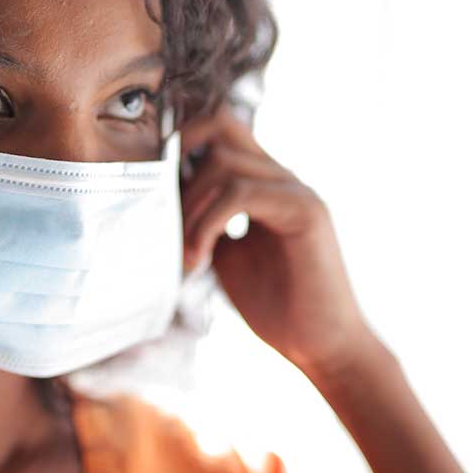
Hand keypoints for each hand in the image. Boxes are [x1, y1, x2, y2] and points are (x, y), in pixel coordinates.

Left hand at [177, 102, 373, 378]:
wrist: (322, 348)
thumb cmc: (275, 307)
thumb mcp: (225, 256)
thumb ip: (204, 223)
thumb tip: (158, 207)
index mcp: (261, 183)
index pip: (217, 130)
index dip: (179, 145)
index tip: (150, 188)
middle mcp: (280, 177)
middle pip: (220, 124)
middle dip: (178, 159)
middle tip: (159, 210)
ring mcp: (296, 189)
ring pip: (224, 162)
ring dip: (189, 207)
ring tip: (184, 254)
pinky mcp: (306, 211)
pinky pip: (241, 193)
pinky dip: (208, 223)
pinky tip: (199, 258)